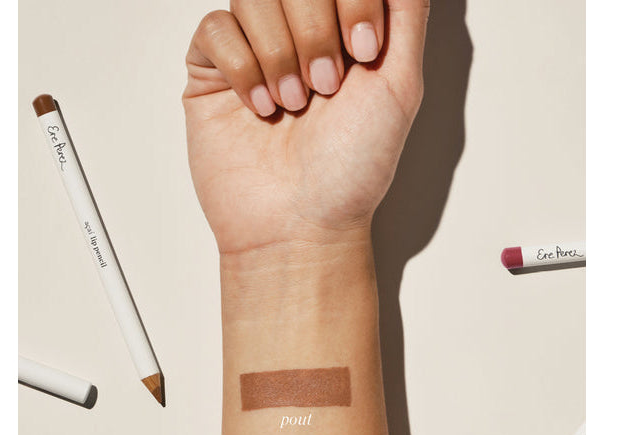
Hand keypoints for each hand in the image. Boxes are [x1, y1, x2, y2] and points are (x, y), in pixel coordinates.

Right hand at [183, 0, 428, 254]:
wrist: (299, 227)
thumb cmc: (350, 172)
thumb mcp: (400, 85)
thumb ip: (405, 12)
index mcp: (344, 30)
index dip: (352, 0)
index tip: (363, 54)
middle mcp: (299, 35)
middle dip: (314, 30)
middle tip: (324, 89)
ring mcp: (254, 52)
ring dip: (277, 54)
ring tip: (290, 106)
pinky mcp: (214, 75)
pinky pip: (214, 29)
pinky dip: (241, 69)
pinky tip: (259, 109)